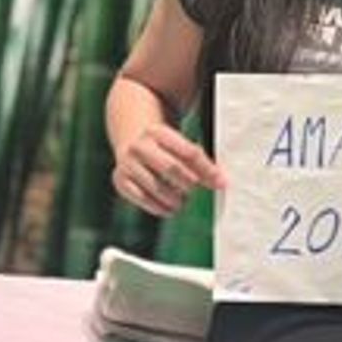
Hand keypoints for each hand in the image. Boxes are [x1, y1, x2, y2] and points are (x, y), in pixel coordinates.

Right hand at [112, 124, 226, 216]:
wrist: (131, 140)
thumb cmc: (165, 147)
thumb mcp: (181, 145)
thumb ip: (201, 162)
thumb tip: (221, 181)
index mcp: (158, 132)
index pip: (188, 152)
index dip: (207, 169)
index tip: (220, 183)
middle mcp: (139, 146)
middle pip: (171, 168)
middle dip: (188, 184)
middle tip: (195, 191)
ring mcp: (127, 163)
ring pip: (157, 187)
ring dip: (175, 199)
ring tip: (183, 201)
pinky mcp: (119, 180)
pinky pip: (142, 198)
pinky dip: (159, 207)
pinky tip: (169, 208)